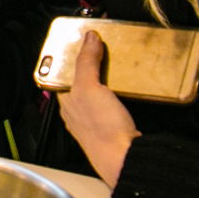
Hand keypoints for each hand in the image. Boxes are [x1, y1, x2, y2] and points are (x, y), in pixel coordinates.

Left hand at [55, 30, 139, 190]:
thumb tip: (88, 38)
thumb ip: (86, 63)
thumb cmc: (101, 130)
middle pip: (85, 82)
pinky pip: (118, 104)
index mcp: (67, 103)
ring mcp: (98, 121)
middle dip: (96, 66)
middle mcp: (80, 113)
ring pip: (102, 93)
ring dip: (112, 79)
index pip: (66, 74)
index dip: (75, 57)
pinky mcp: (117, 127)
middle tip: (108, 49)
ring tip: (123, 64)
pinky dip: (125, 94)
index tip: (87, 41)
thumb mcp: (88, 88)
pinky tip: (132, 89)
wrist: (126, 160)